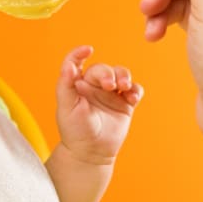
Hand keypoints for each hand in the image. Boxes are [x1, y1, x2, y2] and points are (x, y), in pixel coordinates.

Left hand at [55, 46, 142, 164]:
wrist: (91, 152)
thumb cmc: (74, 131)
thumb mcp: (67, 108)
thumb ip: (67, 86)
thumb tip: (69, 66)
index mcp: (76, 84)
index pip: (76, 63)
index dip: (79, 54)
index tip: (87, 49)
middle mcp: (93, 86)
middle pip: (103, 69)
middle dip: (108, 73)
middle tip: (109, 85)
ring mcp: (110, 94)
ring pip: (121, 75)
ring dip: (124, 77)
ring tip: (124, 87)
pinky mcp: (124, 103)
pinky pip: (134, 90)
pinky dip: (136, 90)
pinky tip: (133, 97)